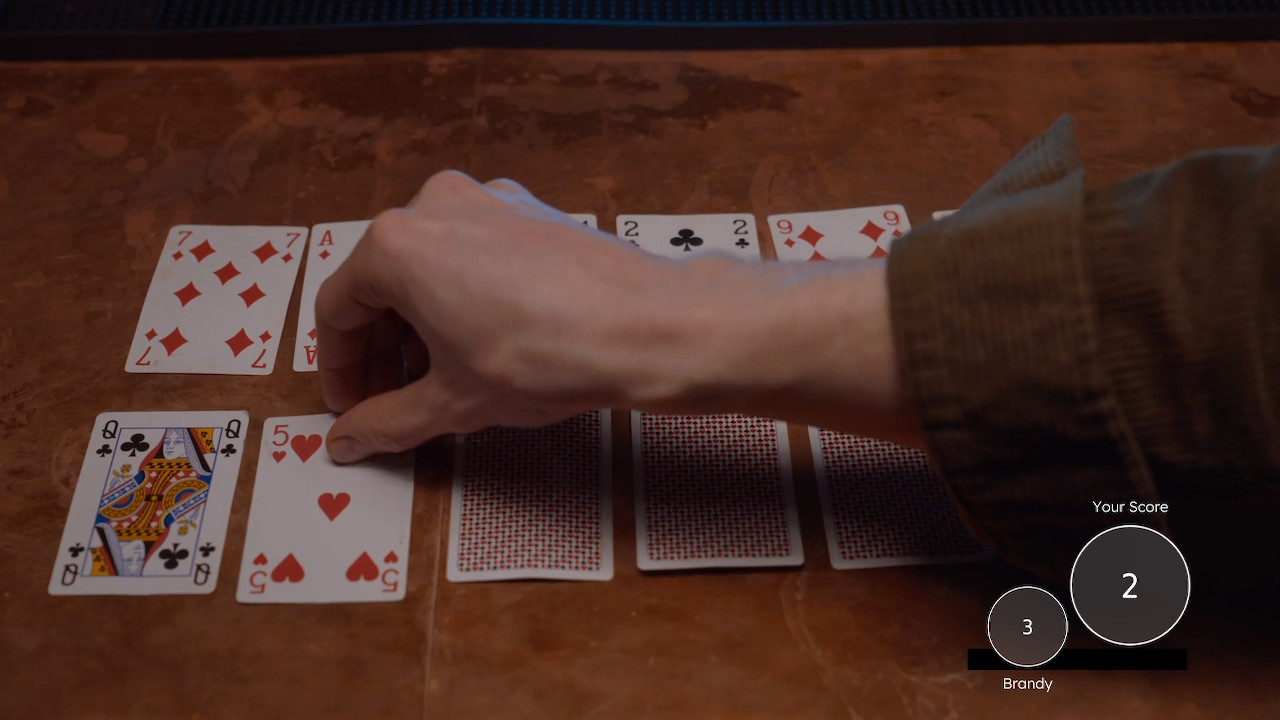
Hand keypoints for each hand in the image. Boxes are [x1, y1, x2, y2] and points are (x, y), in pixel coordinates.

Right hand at [315, 171, 675, 461]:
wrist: (645, 326)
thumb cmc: (547, 354)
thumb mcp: (454, 401)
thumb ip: (388, 420)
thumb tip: (348, 439)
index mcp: (397, 244)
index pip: (337, 309)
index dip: (339, 367)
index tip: (351, 404)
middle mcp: (435, 206)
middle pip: (380, 283)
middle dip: (378, 348)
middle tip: (388, 399)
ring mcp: (486, 201)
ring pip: (426, 266)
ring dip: (418, 324)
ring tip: (436, 378)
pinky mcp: (528, 211)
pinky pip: (470, 253)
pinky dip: (459, 297)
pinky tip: (479, 343)